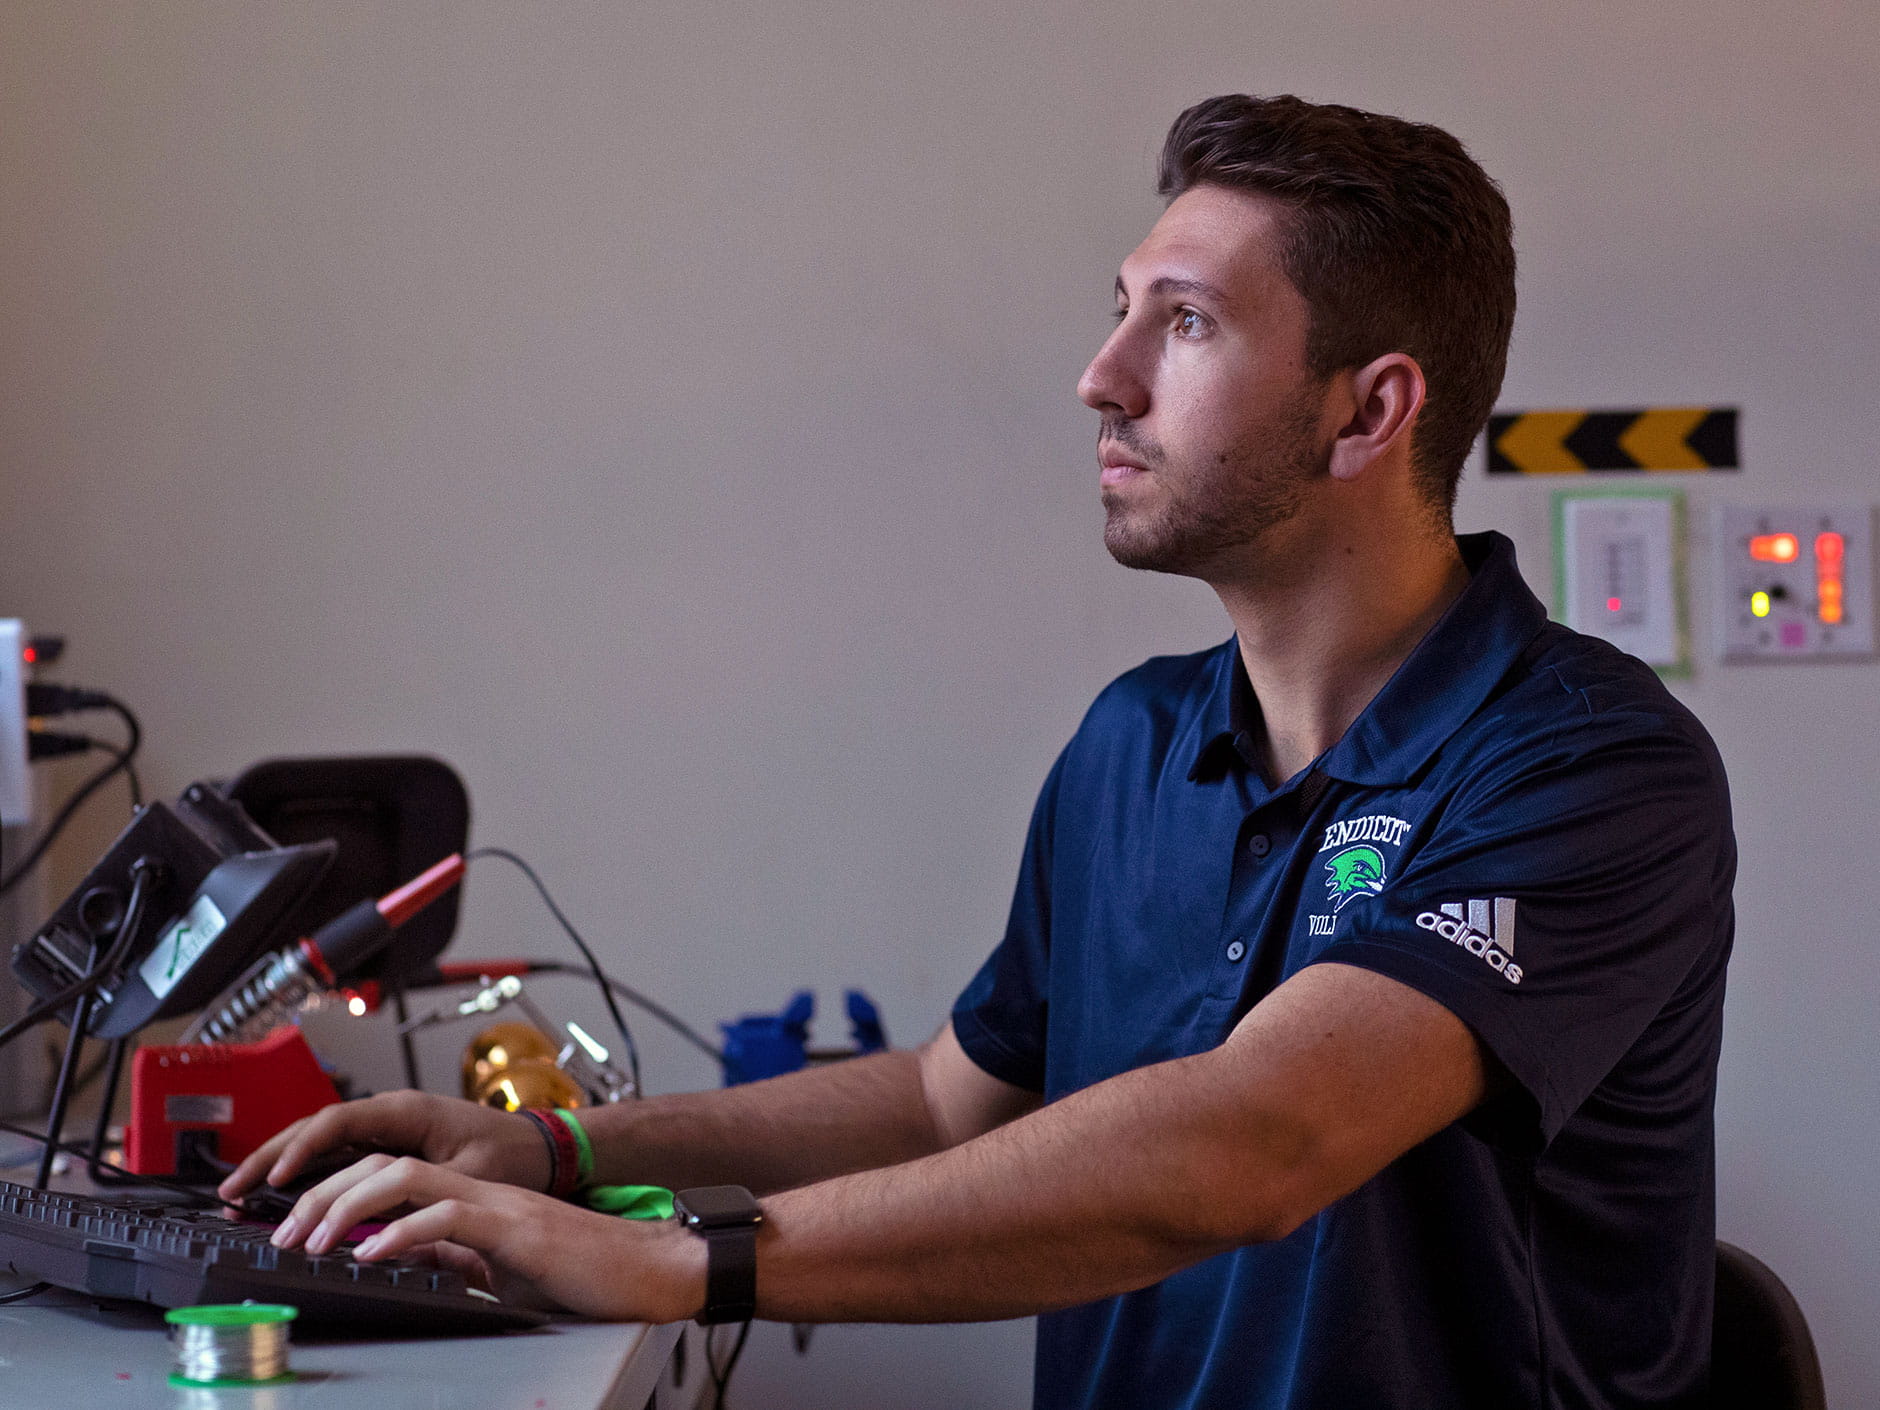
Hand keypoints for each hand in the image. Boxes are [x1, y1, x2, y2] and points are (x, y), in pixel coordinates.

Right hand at [218, 1090, 549, 1203]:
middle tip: (231, 1190)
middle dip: (269, 1156)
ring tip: (239, 1193)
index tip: (275, 1178)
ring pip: (318, 1141)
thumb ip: (421, 1193)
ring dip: (278, 1164)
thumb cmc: (510, 1155)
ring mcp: (385, 1128)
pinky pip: (335, 1153)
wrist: (538, 1148)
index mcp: (405, 1110)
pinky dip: (304, 1170)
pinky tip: (278, 1193)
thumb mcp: (466, 1177)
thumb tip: (379, 1220)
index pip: (337, 1121)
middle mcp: (389, 1113)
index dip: (301, 1149)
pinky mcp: (386, 1145)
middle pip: (314, 1128)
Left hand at [269, 1153, 704, 1322]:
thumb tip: (412, 1259)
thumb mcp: (504, 1268)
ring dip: (347, 1207)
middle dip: (321, 1196)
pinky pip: (447, 1216)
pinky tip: (371, 1253)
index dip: (335, 1195)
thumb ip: (460, 1257)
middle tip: (282, 1233)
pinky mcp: (515, 1226)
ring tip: (310, 1239)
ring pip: (404, 1177)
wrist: (651, 1269)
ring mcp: (495, 1203)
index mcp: (471, 1199)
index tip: (295, 1227)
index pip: (388, 1176)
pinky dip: (401, 1233)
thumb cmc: (590, 1272)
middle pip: (382, 1166)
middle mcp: (478, 1189)